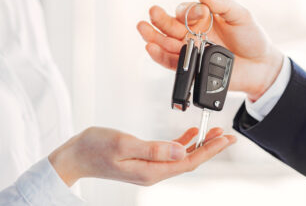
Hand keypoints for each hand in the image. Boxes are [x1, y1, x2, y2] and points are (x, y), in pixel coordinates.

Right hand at [49, 126, 235, 186]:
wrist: (76, 156)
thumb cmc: (95, 147)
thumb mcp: (123, 144)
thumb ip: (154, 149)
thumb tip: (182, 151)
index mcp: (151, 170)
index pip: (188, 161)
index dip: (210, 150)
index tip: (226, 139)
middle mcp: (154, 172)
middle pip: (190, 160)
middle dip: (211, 148)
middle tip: (229, 136)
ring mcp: (150, 167)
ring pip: (182, 156)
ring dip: (200, 145)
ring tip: (216, 132)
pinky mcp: (146, 160)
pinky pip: (171, 153)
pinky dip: (183, 143)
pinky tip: (191, 135)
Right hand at [137, 0, 283, 100]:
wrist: (261, 67)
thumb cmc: (253, 39)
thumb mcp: (241, 16)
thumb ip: (222, 4)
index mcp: (203, 19)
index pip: (186, 12)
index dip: (186, 12)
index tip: (198, 15)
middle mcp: (194, 34)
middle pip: (171, 26)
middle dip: (160, 20)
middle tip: (152, 14)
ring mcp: (192, 52)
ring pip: (167, 44)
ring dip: (154, 37)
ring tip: (143, 30)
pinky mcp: (192, 68)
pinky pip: (173, 63)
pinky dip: (161, 57)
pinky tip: (152, 48)